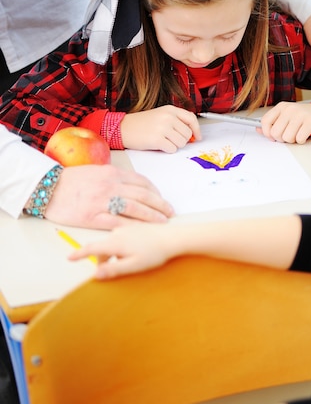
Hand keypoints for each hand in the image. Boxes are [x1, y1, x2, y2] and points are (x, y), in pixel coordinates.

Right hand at [44, 164, 173, 228]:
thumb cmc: (71, 180)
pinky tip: (143, 231)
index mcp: (112, 174)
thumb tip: (130, 184)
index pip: (141, 182)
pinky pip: (118, 222)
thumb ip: (113, 177)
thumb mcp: (95, 171)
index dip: (155, 191)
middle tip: (170, 212)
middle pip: (143, 195)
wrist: (47, 188)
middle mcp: (110, 186)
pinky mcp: (93, 217)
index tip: (162, 198)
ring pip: (135, 209)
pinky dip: (133, 227)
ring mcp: (102, 202)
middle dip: (160, 204)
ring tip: (162, 222)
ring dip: (152, 216)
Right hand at [69, 221, 178, 277]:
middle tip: (114, 271)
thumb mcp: (133, 266)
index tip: (69, 258)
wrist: (173, 238)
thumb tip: (95, 274)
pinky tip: (136, 251)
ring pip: (111, 243)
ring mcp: (126, 228)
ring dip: (114, 253)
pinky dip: (121, 246)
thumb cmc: (155, 253)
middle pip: (101, 248)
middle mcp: (117, 233)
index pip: (91, 248)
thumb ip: (113, 270)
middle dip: (103, 260)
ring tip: (131, 261)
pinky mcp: (133, 227)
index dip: (79, 254)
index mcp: (115, 242)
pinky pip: (120, 238)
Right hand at [121, 105, 200, 151]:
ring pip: (181, 143)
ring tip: (162, 141)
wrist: (123, 128)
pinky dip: (167, 150)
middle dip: (181, 140)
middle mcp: (168, 117)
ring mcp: (163, 128)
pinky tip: (158, 145)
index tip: (197, 137)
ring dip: (174, 145)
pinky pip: (172, 149)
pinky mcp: (157, 139)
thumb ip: (176, 121)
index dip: (197, 129)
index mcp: (170, 109)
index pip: (191, 119)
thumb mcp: (160, 115)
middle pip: (187, 134)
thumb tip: (192, 135)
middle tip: (170, 139)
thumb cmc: (141, 124)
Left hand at [260, 101, 310, 143]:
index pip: (265, 122)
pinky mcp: (310, 122)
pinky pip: (299, 139)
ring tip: (299, 133)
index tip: (273, 137)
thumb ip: (273, 123)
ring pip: (287, 138)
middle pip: (275, 133)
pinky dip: (302, 141)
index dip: (267, 133)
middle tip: (291, 135)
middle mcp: (290, 109)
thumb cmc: (306, 117)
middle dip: (282, 139)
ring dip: (293, 140)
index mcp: (282, 107)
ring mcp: (300, 114)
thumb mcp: (288, 117)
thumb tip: (258, 130)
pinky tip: (306, 134)